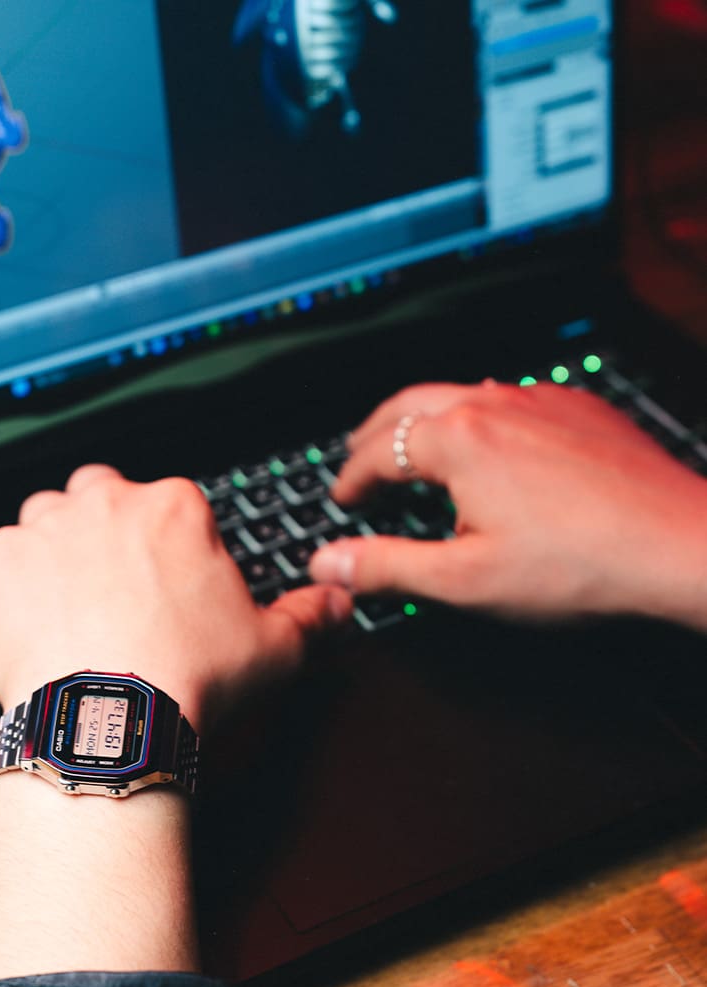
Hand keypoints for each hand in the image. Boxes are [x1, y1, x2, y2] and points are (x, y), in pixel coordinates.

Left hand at [0, 465, 352, 731]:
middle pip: (100, 499)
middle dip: (104, 534)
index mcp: (174, 507)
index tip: (160, 588)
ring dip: (53, 553)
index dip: (161, 549)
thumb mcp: (272, 649)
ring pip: (44, 521)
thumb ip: (309, 615)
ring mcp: (44, 526)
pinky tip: (29, 625)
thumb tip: (339, 601)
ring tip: (67, 611)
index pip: (164, 507)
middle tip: (111, 593)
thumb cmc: (189, 679)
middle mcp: (106, 500)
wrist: (109, 718)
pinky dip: (6, 587)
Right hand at [309, 381, 706, 628]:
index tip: (343, 499)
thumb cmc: (580, 566)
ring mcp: (538, 398)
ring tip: (412, 448)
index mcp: (457, 440)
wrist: (682, 546)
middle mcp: (493, 403)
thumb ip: (387, 565)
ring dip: (423, 420)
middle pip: (408, 405)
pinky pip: (509, 396)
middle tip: (359, 459)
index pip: (377, 451)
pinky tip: (488, 442)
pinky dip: (477, 415)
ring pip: (458, 393)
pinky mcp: (576, 406)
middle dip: (375, 434)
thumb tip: (327, 561)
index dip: (351, 479)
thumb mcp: (464, 580)